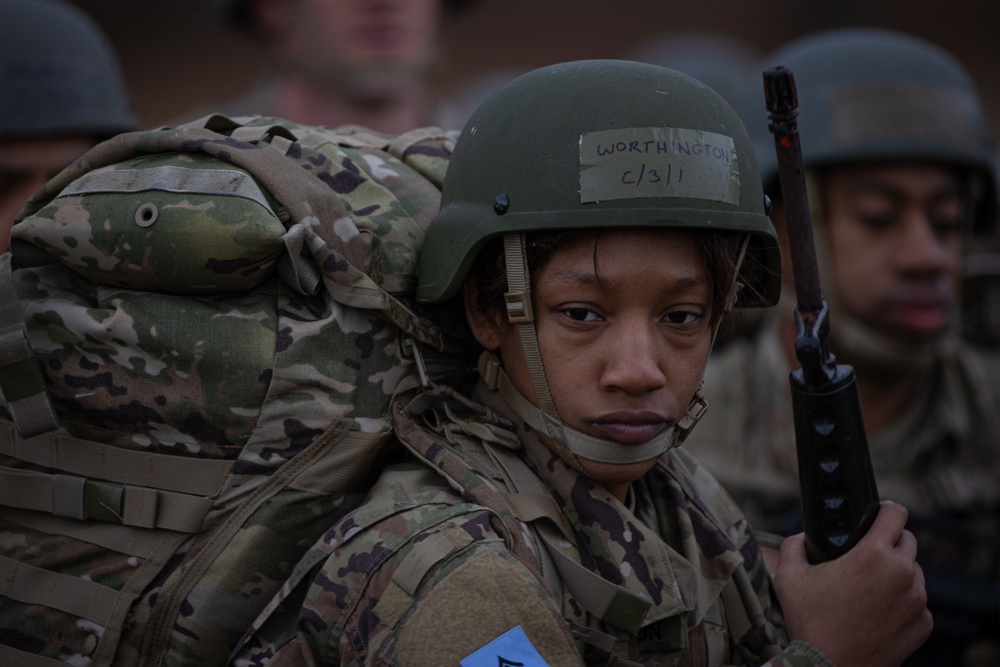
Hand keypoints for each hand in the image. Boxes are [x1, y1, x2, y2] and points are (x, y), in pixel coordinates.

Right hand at [774, 501, 932, 666]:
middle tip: (867, 555)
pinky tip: (879, 611)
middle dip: (889, 542)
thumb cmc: (809, 622)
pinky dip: (902, 602)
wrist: (827, 666)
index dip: (887, 509)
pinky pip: (917, 602)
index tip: (880, 513)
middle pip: (908, 541)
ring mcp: (916, 601)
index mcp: (873, 555)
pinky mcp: (922, 625)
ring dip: (897, 573)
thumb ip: (795, 544)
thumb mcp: (788, 575)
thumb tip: (804, 536)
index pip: (897, 514)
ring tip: (870, 588)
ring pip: (914, 572)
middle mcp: (902, 574)